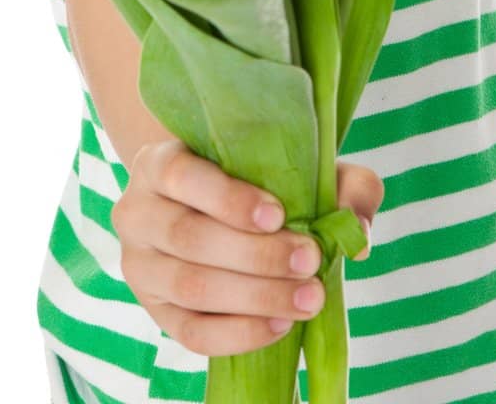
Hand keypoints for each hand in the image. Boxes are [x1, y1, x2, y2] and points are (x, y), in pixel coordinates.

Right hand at [111, 138, 383, 358]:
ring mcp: (140, 265)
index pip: (182, 175)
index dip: (228, 198)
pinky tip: (280, 325)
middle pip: (189, 237)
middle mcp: (137, 211)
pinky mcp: (155, 311)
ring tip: (308, 298)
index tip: (278, 214)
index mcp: (159, 161)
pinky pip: (191, 333)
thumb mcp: (299, 165)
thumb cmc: (257, 181)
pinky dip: (239, 334)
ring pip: (191, 287)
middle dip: (256, 255)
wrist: (211, 211)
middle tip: (309, 261)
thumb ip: (341, 183)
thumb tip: (358, 229)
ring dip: (255, 297)